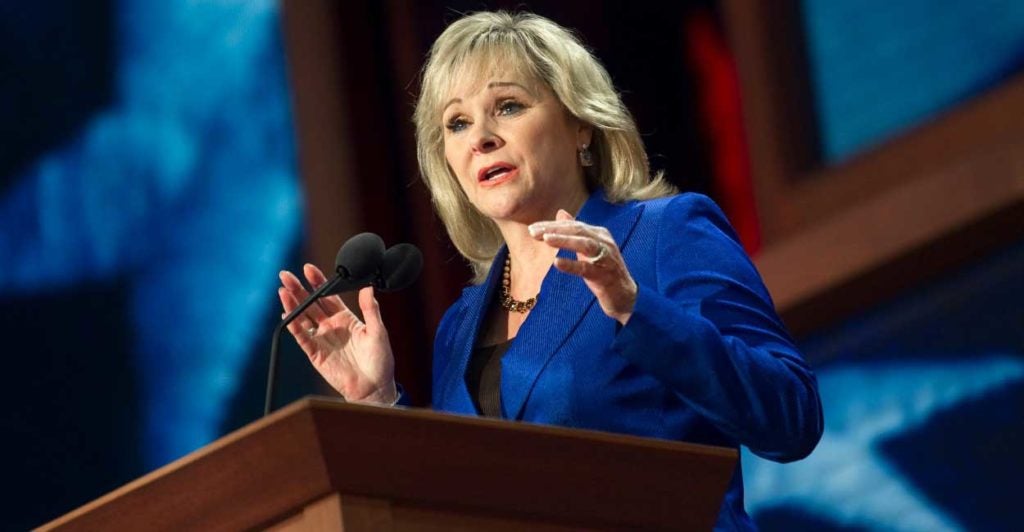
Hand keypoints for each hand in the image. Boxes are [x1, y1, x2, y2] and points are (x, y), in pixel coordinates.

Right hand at [277, 264, 397, 404]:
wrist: (375, 387)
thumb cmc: (380, 360)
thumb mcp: (378, 331)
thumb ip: (371, 309)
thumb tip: (368, 286)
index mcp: (346, 318)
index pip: (328, 295)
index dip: (318, 282)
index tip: (308, 269)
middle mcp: (331, 326)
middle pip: (311, 303)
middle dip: (298, 289)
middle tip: (286, 275)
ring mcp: (322, 339)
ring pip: (303, 318)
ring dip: (292, 304)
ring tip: (282, 290)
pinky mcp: (315, 353)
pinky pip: (302, 337)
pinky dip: (293, 325)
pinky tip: (286, 313)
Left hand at [529, 209, 636, 324]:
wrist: (624, 295)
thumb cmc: (604, 271)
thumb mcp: (588, 248)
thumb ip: (575, 232)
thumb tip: (561, 212)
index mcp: (599, 234)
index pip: (572, 225)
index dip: (552, 225)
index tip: (533, 227)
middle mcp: (604, 242)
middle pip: (577, 231)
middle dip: (554, 230)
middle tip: (533, 231)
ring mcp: (606, 258)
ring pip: (584, 244)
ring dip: (564, 241)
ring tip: (545, 239)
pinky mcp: (605, 275)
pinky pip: (586, 268)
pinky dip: (572, 265)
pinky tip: (557, 263)